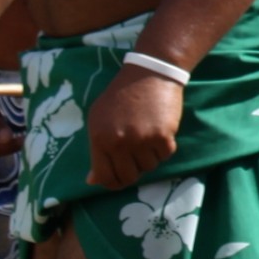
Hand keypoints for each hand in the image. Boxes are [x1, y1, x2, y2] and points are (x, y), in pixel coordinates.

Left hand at [85, 70, 184, 189]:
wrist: (148, 75)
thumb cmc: (120, 96)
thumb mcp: (98, 120)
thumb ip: (96, 149)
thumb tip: (93, 181)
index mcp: (100, 139)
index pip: (105, 176)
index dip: (113, 183)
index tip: (119, 180)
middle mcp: (119, 142)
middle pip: (129, 176)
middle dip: (133, 171)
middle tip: (136, 159)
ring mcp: (142, 140)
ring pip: (149, 166)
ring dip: (149, 157)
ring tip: (147, 138)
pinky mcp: (163, 136)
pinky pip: (165, 156)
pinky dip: (164, 148)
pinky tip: (159, 132)